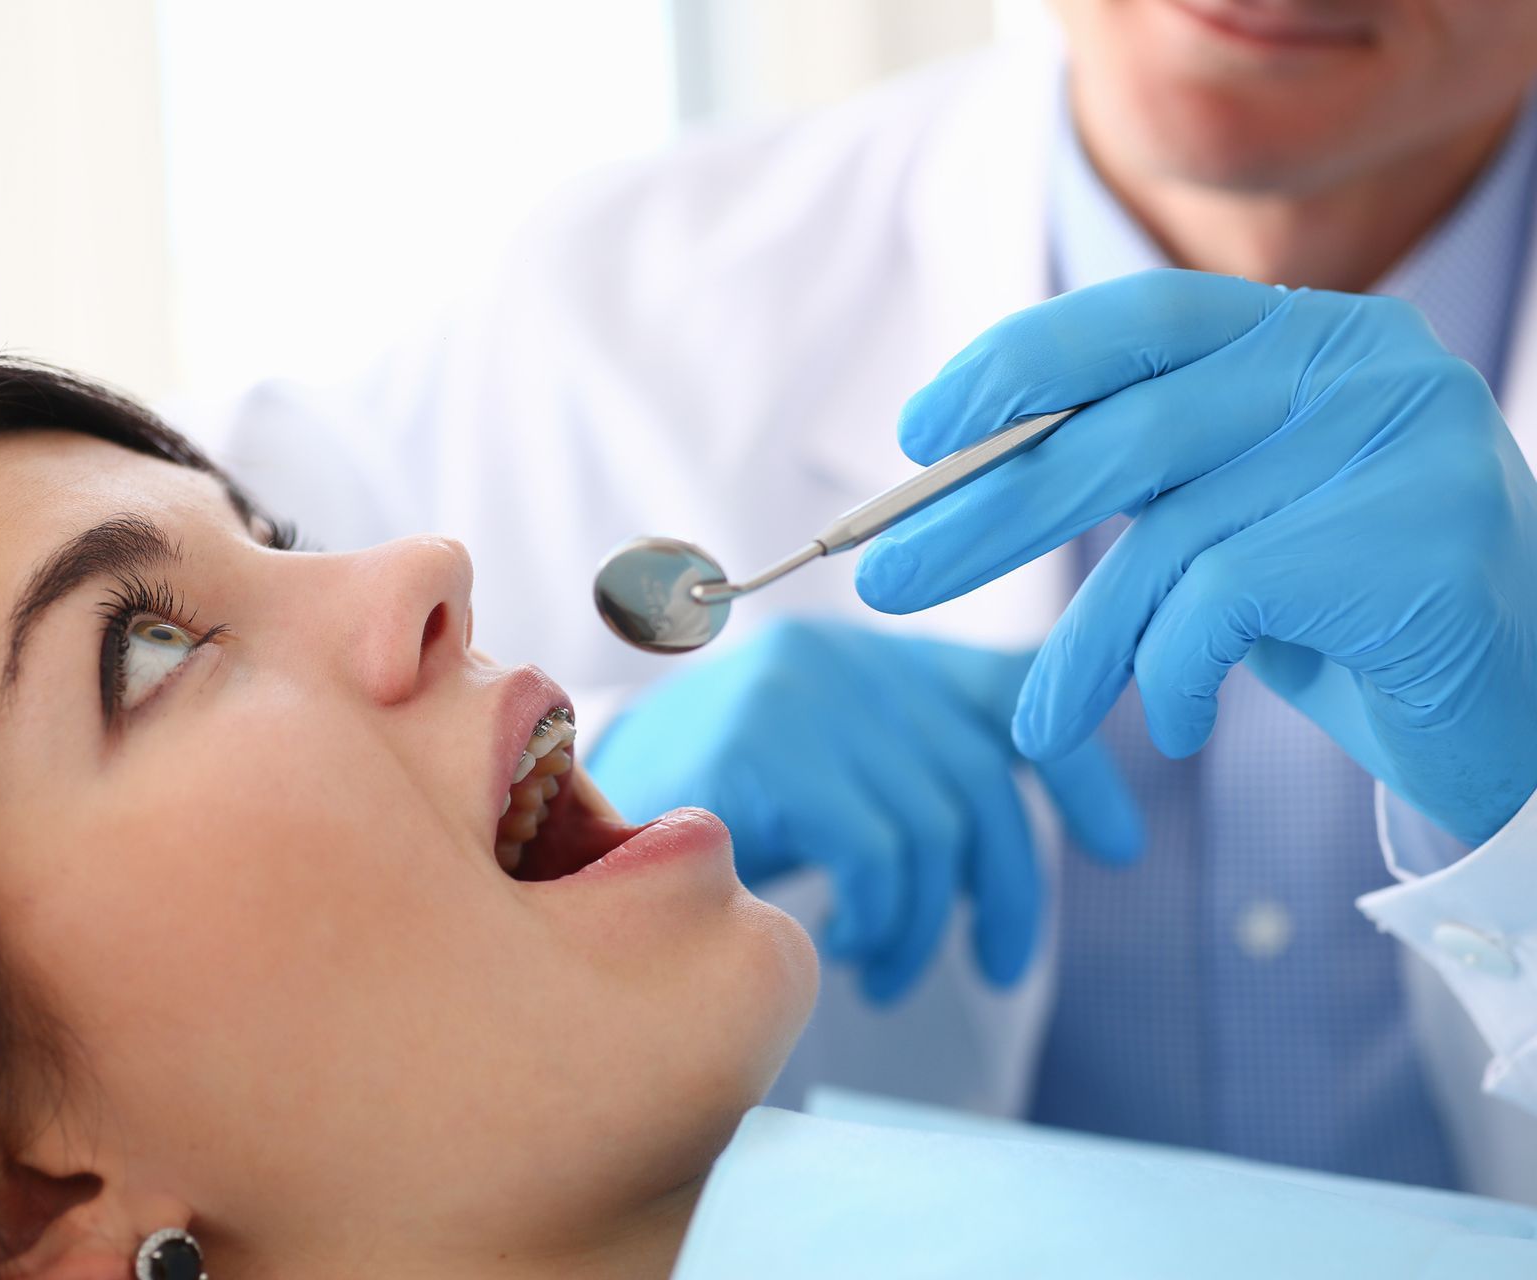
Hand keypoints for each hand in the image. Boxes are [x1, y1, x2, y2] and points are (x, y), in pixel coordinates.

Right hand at [585, 618, 1142, 1001]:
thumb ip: (892, 773)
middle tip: (1004, 964)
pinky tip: (849, 951)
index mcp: (860, 657)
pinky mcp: (767, 748)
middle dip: (1010, 885)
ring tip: (891, 968)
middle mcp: (841, 659)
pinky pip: (878, 850)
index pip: (1006, 685)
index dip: (1075, 765)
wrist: (547, 818)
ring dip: (926, 923)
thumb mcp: (806, 778)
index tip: (1120, 842)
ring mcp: (802, 697)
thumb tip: (1004, 832)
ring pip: (935, 825)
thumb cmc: (686, 815)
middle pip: (982, 771)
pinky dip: (880, 917)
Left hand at [856, 269, 1536, 843]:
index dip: (1017, 369)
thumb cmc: (1347, 619)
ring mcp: (1401, 443)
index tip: (918, 435)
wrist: (1516, 720)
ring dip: (1082, 644)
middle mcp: (1368, 363)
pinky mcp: (1412, 541)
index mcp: (1318, 334)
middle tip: (886, 577)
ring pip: (1167, 539)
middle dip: (989, 513)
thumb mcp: (1234, 522)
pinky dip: (1171, 675)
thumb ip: (1143, 471)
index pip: (1140, 319)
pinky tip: (1176, 720)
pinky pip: (1220, 606)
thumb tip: (955, 474)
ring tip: (1035, 724)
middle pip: (1129, 429)